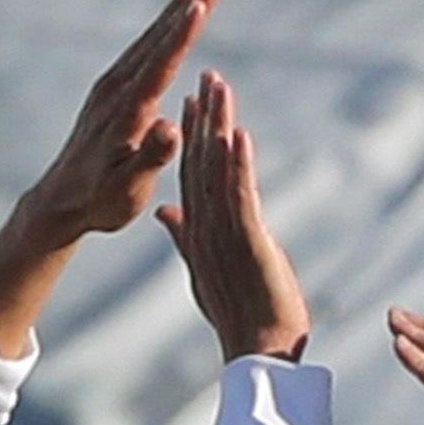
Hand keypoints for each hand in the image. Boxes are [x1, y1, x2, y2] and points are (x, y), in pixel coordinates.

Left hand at [0, 0, 217, 348]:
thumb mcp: (127, 189)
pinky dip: (164, 28)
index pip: (159, 66)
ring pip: (149, 39)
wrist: (61, 200)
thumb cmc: (99, 201)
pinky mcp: (111, 88)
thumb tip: (171, 128)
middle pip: (156, 40)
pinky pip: (143, 49)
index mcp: (125, 113)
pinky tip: (177, 16)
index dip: (181, 35)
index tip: (201, 5)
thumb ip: (150, 158)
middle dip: (185, 6)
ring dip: (177, 8)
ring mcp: (111, 86)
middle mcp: (115, 90)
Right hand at [156, 73, 308, 363]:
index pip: (191, 172)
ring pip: (218, 171)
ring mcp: (223, 233)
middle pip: (200, 161)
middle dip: (204, 116)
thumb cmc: (236, 315)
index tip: (192, 97)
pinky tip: (239, 134)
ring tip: (220, 87)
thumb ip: (183, 235)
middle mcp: (205, 227)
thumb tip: (166, 211)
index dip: (190, 134)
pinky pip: (241, 197)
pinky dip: (240, 165)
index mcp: (197, 230)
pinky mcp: (247, 242)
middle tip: (207, 74)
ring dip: (219, 126)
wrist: (257, 350)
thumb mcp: (202, 268)